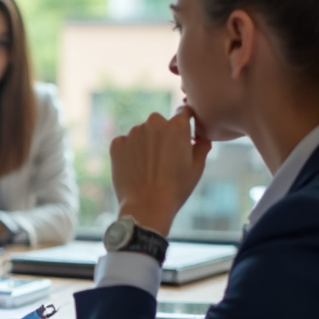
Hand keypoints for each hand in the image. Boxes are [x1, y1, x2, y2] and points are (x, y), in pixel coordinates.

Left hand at [109, 106, 211, 236]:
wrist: (146, 206)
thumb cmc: (176, 188)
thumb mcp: (197, 167)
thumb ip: (201, 146)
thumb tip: (201, 137)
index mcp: (177, 125)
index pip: (183, 112)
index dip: (185, 121)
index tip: (184, 133)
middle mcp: (154, 123)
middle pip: (160, 122)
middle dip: (163, 134)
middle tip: (165, 157)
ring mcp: (133, 133)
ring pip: (141, 132)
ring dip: (145, 143)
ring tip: (149, 167)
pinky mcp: (116, 144)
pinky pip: (125, 143)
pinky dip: (129, 152)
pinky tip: (135, 169)